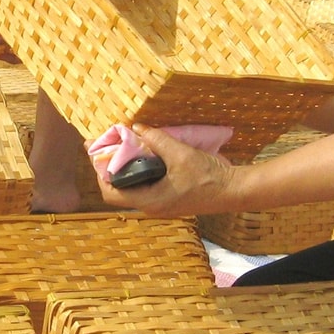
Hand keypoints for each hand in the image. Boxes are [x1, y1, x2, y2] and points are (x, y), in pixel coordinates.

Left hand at [93, 124, 242, 217]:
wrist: (233, 190)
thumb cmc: (208, 177)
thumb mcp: (180, 154)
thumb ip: (157, 140)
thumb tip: (137, 127)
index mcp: (151, 201)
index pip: (111, 194)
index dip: (101, 174)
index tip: (100, 154)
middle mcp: (152, 207)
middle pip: (119, 191)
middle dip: (110, 169)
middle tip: (108, 147)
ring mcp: (161, 205)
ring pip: (132, 189)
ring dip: (125, 170)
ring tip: (123, 148)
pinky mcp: (169, 200)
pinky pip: (146, 188)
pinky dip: (139, 173)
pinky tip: (143, 156)